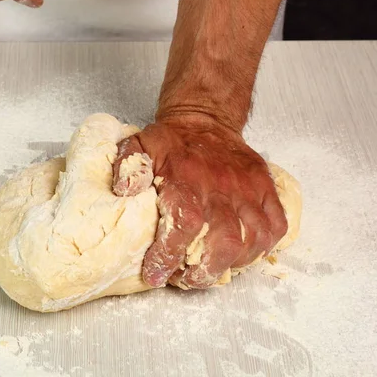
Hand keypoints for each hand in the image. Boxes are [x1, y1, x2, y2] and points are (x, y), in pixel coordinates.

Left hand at [112, 114, 287, 288]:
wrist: (205, 121)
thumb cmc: (171, 142)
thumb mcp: (139, 145)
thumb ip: (128, 165)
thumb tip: (124, 190)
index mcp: (187, 178)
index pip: (184, 225)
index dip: (170, 255)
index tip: (155, 274)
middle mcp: (220, 187)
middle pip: (224, 241)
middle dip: (205, 271)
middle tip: (187, 279)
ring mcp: (247, 189)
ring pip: (252, 239)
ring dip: (231, 264)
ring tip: (210, 271)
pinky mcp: (265, 190)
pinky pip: (276, 226)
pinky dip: (262, 247)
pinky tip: (241, 254)